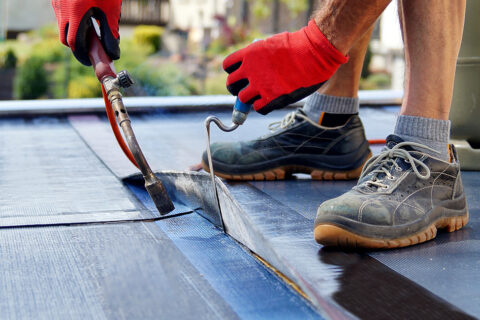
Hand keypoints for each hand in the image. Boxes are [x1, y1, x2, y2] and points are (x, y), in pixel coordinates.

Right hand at [52, 0, 121, 65]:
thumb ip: (111, 33)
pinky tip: (85, 20)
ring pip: (62, 28)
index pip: (73, 42)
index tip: (91, 61)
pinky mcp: (57, 0)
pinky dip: (71, 24)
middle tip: (91, 51)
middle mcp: (62, 9)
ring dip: (74, 34)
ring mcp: (57, 4)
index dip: (81, 55)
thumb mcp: (110, 9)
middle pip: (64, 38)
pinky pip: (61, 17)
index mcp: (75, 13)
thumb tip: (113, 54)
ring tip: (90, 34)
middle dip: (76, 47)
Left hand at [223, 20, 347, 114]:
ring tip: (259, 96)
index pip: (228, 66)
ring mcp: (260, 85)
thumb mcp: (271, 44)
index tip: (240, 74)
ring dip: (249, 99)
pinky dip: (262, 107)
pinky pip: (258, 108)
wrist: (314, 53)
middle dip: (236, 88)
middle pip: (231, 85)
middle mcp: (250, 70)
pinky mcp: (271, 98)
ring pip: (242, 99)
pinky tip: (269, 101)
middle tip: (245, 89)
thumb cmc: (298, 46)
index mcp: (249, 53)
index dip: (233, 71)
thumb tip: (252, 70)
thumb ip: (259, 57)